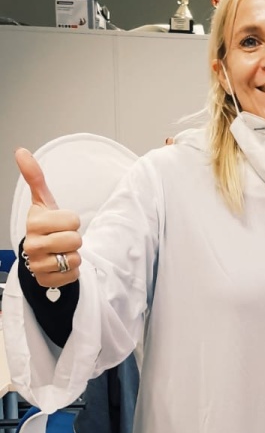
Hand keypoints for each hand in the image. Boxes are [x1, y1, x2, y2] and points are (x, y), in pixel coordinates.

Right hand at [15, 148, 81, 287]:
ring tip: (61, 251)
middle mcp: (32, 244)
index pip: (73, 220)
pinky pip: (72, 275)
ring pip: (75, 258)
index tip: (61, 222)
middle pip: (75, 239)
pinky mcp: (45, 280)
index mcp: (34, 222)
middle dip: (74, 239)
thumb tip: (21, 151)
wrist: (40, 253)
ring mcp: (37, 264)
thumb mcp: (43, 201)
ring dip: (74, 255)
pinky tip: (60, 265)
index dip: (72, 221)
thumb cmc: (46, 226)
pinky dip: (72, 271)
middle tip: (62, 238)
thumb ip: (35, 177)